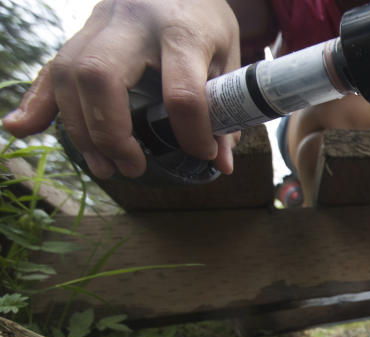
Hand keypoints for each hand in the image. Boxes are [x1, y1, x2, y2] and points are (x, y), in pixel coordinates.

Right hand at [1, 0, 241, 177]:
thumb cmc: (205, 18)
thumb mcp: (228, 56)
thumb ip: (226, 106)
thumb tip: (221, 164)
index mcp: (182, 30)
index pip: (182, 92)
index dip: (192, 133)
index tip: (203, 154)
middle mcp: (133, 22)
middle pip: (101, 77)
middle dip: (110, 132)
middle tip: (131, 166)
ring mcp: (99, 22)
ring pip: (68, 74)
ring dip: (79, 129)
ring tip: (104, 165)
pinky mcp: (80, 30)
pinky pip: (50, 66)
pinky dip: (37, 101)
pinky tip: (22, 129)